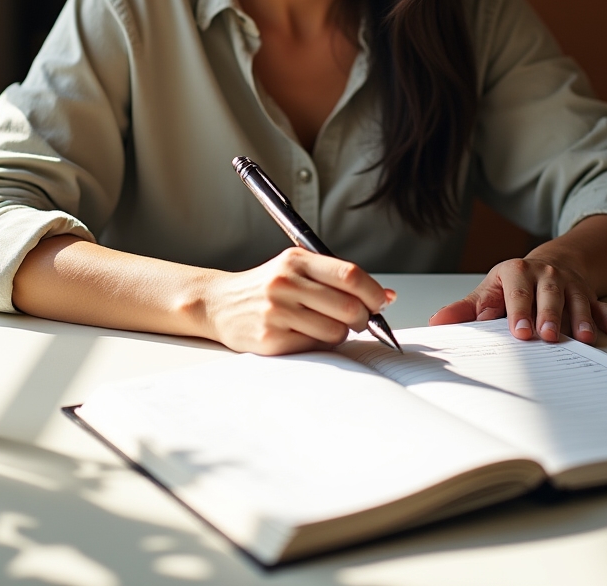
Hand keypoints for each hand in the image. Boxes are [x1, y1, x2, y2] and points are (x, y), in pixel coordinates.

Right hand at [202, 247, 394, 355]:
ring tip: (325, 326)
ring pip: (335, 332)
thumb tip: (388, 296)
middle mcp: (285, 283)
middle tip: (358, 320)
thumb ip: (339, 279)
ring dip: (340, 334)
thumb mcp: (297, 269)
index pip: (349, 275)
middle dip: (363, 318)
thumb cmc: (267, 287)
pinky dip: (320, 345)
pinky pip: (315, 348)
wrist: (218, 303)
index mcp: (296, 260)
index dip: (373, 292)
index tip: (381, 302)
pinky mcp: (271, 339)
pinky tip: (306, 335)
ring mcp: (277, 312)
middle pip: (348, 306)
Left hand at [429, 215, 606, 342]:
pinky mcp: (591, 295)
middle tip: (548, 337)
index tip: (519, 332)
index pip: (517, 291)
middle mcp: (546, 276)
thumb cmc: (515, 283)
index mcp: (518, 272)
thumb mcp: (489, 290)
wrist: (551, 263)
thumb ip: (466, 309)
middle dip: (549, 315)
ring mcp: (571, 285)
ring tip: (584, 338)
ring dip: (581, 318)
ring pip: (578, 300)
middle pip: (549, 294)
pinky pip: (603, 305)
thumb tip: (438, 323)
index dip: (518, 310)